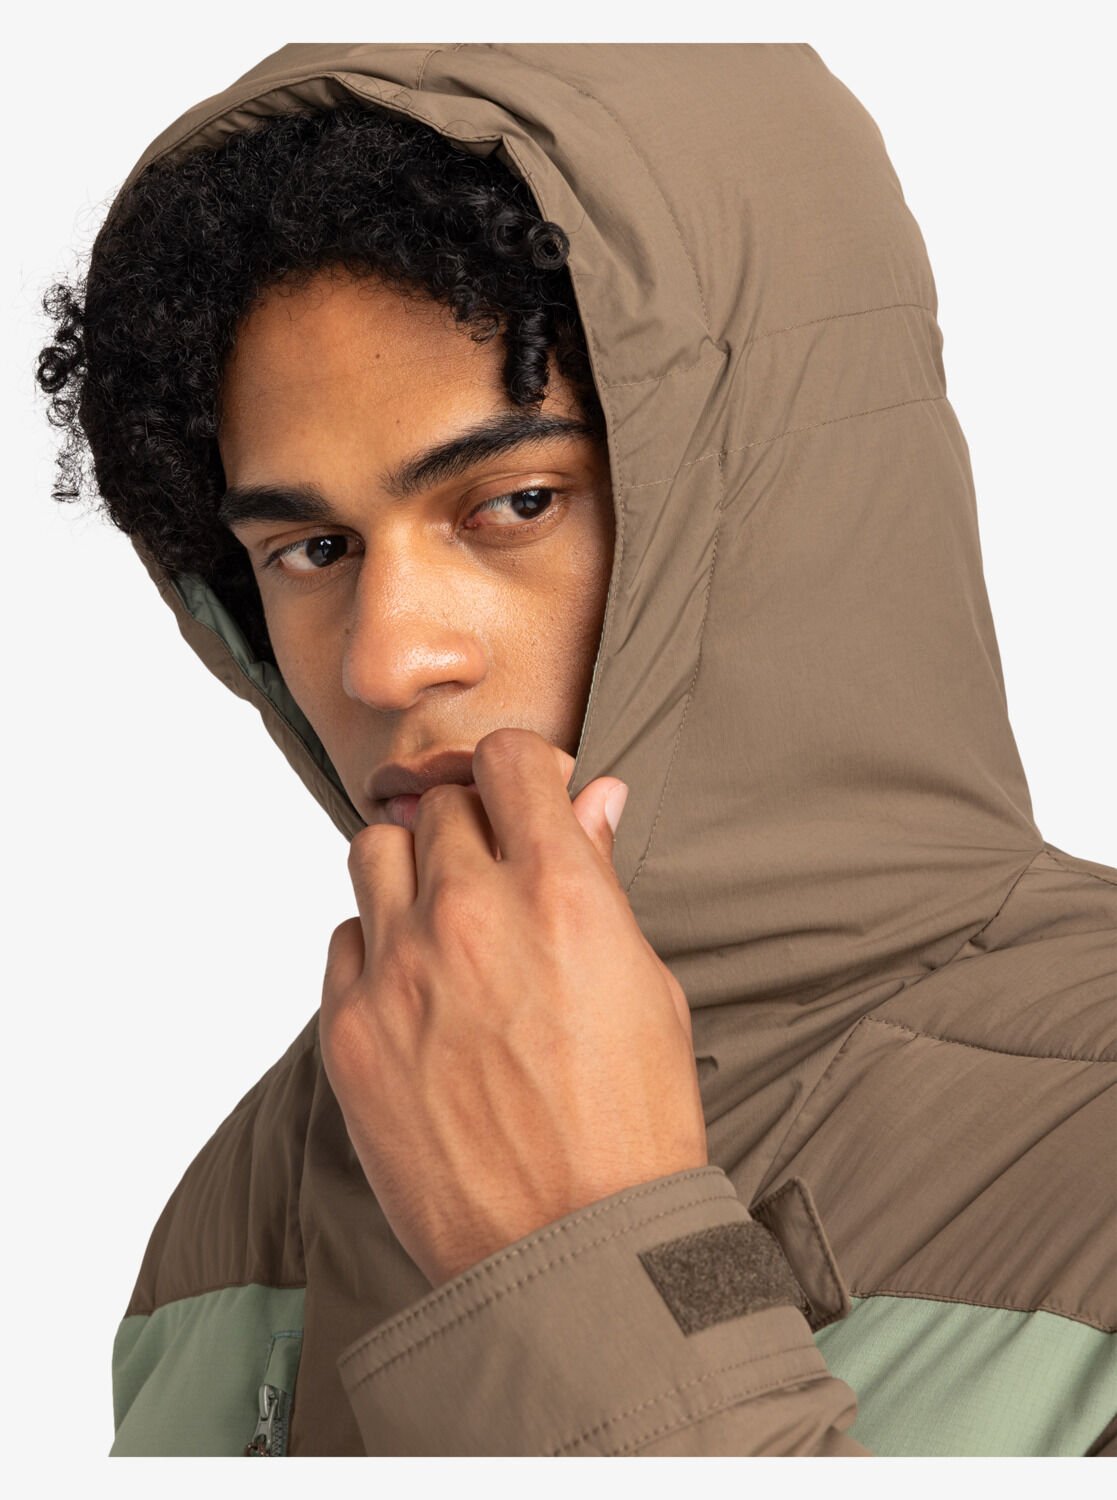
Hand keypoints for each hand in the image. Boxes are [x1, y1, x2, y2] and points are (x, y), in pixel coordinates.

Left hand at [319, 727, 707, 1286]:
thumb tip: (590, 801)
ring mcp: (400, 970)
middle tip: (493, 874)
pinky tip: (415, 989)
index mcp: (559, 891)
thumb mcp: (646, 985)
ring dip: (410, 868)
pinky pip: (343, 940)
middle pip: (439, 806)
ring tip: (443, 920)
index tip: (525, 793)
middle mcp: (471, 912)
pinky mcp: (349, 1029)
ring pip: (373, 851)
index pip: (508, 761)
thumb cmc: (631, 1125)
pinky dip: (376, 946)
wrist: (571, 1250)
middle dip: (470, 826)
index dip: (519, 768)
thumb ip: (601, 881)